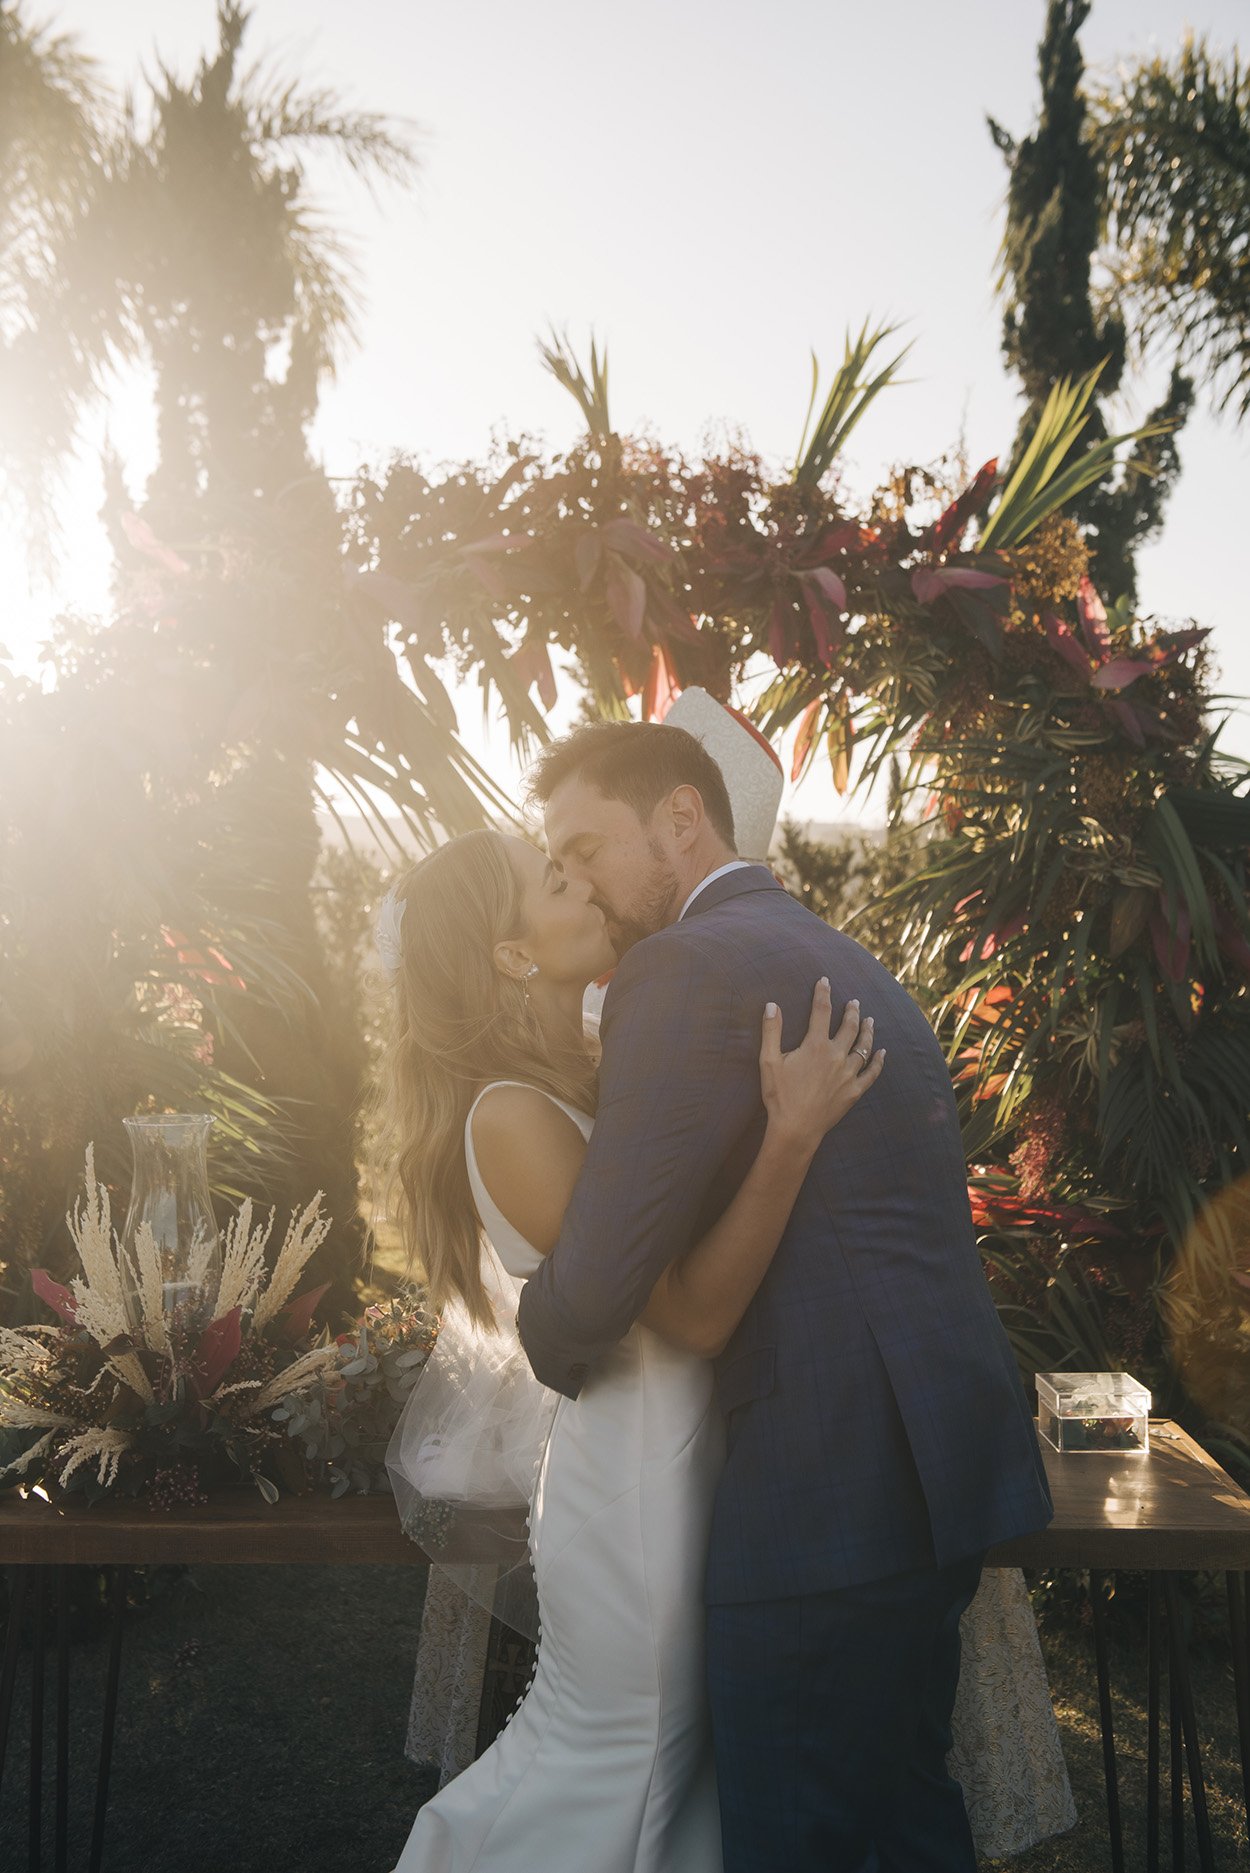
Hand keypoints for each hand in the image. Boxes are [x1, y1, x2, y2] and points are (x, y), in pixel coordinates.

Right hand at [758, 980, 884, 1155]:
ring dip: (867, 1031)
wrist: (796, 1128)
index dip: (823, 994)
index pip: (821, 1011)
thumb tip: (772, 1005)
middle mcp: (836, 1055)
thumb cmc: (779, 1096)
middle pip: (848, 1027)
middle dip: (852, 1011)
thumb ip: (771, 1031)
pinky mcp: (854, 1091)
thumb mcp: (768, 1061)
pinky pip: (871, 1073)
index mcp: (815, 1046)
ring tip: (870, 1020)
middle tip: (855, 1002)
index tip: (825, 982)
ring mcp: (848, 1074)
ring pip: (863, 1047)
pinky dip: (878, 1061)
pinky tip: (882, 1052)